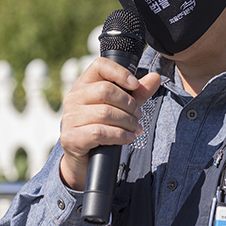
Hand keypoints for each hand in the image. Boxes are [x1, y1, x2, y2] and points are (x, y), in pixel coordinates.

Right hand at [58, 57, 161, 190]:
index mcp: (84, 84)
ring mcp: (70, 118)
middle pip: (106, 90)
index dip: (120, 72)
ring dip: (127, 122)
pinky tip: (127, 138)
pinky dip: (119, 135)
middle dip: (129, 104)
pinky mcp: (71, 138)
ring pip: (105, 113)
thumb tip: (155, 77)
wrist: (84, 160)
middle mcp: (73, 98)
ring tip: (135, 128)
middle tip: (138, 115)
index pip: (100, 65)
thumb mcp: (121, 108)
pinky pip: (99, 132)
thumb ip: (137, 93)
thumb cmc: (102, 128)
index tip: (135, 85)